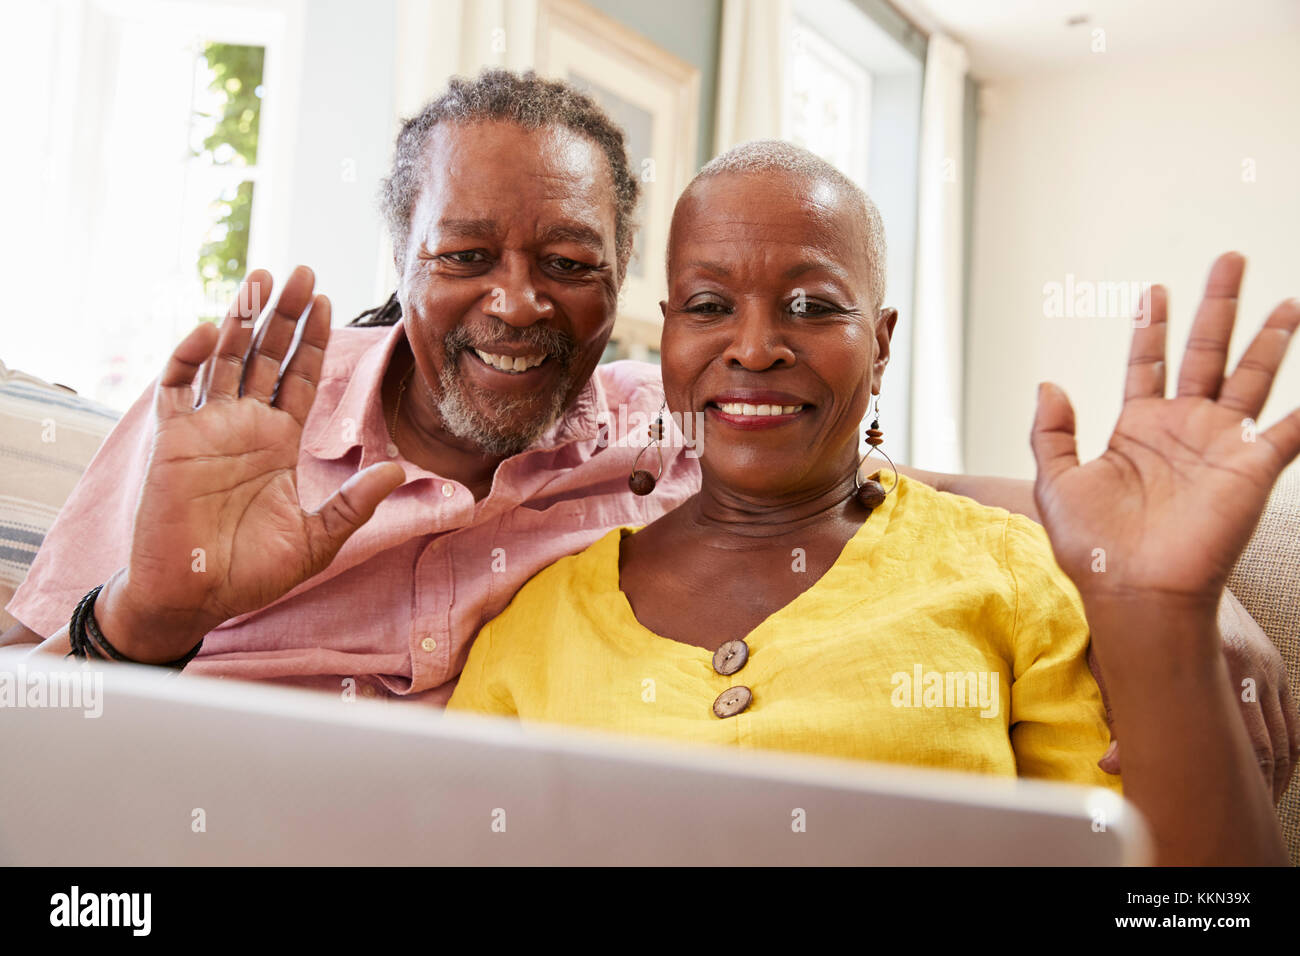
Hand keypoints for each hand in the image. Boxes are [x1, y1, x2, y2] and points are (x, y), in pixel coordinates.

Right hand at [99, 267, 403, 662]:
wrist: (195, 599)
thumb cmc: (252, 574)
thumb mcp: (316, 538)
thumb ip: (353, 503)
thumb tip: (397, 472)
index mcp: (278, 442)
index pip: (297, 376)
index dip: (310, 339)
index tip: (325, 298)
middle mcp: (244, 426)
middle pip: (265, 355)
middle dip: (282, 314)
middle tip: (298, 270)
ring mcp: (206, 429)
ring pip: (224, 359)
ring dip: (240, 319)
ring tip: (259, 279)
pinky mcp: (171, 441)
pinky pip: (177, 387)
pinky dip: (190, 356)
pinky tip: (212, 330)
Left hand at [1031, 252, 1299, 612]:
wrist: (1133, 590)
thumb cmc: (1093, 548)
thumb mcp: (1056, 482)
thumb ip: (1051, 431)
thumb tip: (1047, 383)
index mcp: (1137, 429)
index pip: (1147, 363)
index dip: (1150, 327)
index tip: (1153, 290)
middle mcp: (1182, 430)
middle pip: (1204, 352)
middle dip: (1217, 305)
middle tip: (1229, 259)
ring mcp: (1221, 445)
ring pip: (1251, 376)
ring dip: (1269, 339)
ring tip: (1287, 301)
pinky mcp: (1253, 468)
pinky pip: (1292, 430)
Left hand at [1088, 589, 1298, 801]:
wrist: (1165, 565)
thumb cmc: (1134, 611)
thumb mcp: (1120, 657)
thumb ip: (1122, 711)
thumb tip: (1112, 764)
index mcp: (1214, 661)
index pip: (1233, 739)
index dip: (1223, 780)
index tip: (1206, 805)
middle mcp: (1250, 664)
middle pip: (1265, 747)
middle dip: (1253, 789)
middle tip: (1232, 814)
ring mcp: (1267, 665)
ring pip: (1284, 739)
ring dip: (1271, 777)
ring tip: (1250, 805)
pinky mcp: (1274, 664)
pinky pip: (1290, 722)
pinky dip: (1283, 755)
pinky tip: (1267, 776)